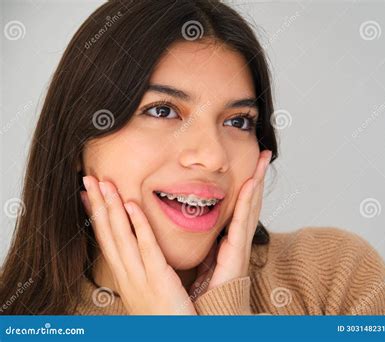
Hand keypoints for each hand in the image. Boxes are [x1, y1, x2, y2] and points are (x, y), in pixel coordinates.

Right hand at [80, 176, 195, 314]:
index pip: (106, 240)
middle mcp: (127, 275)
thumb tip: (142, 250)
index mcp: (125, 276)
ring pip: (121, 236)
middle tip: (88, 179)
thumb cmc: (165, 316)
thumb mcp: (148, 289)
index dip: (96, 215)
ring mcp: (139, 277)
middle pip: (108, 234)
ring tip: (104, 183)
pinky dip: (137, 225)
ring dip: (111, 208)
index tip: (87, 194)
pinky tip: (131, 205)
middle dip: (98, 205)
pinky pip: (146, 246)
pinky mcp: (158, 278)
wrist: (176, 338)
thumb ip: (145, 269)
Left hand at [188, 150, 271, 297]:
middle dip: (258, 178)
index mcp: (230, 241)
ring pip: (251, 207)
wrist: (212, 318)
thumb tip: (197, 227)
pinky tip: (251, 183)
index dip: (248, 186)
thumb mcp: (206, 260)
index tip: (252, 165)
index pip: (241, 207)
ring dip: (258, 182)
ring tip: (263, 161)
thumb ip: (207, 244)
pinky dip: (248, 202)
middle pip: (251, 202)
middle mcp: (239, 241)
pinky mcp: (237, 254)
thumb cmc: (206, 293)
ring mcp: (241, 247)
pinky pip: (242, 222)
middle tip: (265, 154)